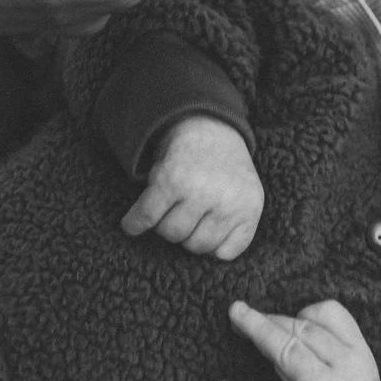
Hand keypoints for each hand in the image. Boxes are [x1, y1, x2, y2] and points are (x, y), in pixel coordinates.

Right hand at [121, 115, 263, 258]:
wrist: (206, 121)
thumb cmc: (223, 168)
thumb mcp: (243, 195)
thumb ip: (234, 227)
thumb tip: (211, 259)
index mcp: (249, 207)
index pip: (224, 253)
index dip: (209, 242)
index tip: (205, 225)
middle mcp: (227, 200)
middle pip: (195, 246)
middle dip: (186, 231)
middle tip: (185, 209)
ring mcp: (199, 190)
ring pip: (171, 234)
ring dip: (163, 224)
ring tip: (169, 205)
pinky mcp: (170, 180)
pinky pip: (147, 216)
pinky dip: (135, 223)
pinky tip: (130, 225)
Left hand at [216, 299, 380, 380]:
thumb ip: (328, 356)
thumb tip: (278, 334)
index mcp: (361, 356)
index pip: (332, 314)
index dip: (303, 310)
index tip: (282, 316)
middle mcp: (348, 370)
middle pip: (302, 329)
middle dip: (268, 319)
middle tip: (239, 311)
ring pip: (286, 351)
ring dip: (256, 331)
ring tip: (234, 320)